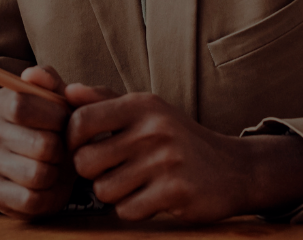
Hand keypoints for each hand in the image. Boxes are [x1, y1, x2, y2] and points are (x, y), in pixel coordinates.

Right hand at [0, 66, 73, 218]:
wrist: (33, 159)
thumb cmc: (49, 126)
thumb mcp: (54, 99)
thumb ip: (49, 81)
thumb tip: (32, 74)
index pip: (22, 105)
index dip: (54, 116)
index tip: (64, 122)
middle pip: (40, 145)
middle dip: (62, 149)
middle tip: (63, 149)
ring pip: (38, 175)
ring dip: (57, 174)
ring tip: (56, 166)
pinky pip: (31, 201)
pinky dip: (49, 196)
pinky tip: (49, 186)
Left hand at [65, 85, 302, 222]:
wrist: (235, 168)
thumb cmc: (179, 138)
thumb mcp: (147, 110)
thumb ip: (104, 100)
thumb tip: (67, 91)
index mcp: (142, 105)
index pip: (81, 121)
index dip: (72, 141)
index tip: (83, 148)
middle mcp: (153, 129)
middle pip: (85, 162)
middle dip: (91, 173)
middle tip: (109, 170)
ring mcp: (166, 161)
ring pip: (104, 191)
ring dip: (114, 193)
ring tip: (134, 183)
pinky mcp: (176, 192)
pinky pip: (127, 210)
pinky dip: (133, 209)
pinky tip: (150, 197)